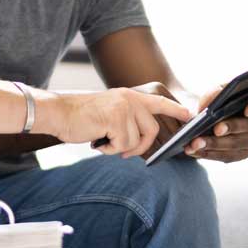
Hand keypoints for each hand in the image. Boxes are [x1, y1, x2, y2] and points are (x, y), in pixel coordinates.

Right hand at [50, 87, 193, 157]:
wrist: (58, 113)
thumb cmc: (80, 117)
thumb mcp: (109, 112)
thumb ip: (127, 119)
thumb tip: (142, 139)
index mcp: (129, 96)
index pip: (159, 102)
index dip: (176, 110)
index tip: (190, 115)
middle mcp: (130, 99)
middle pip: (151, 131)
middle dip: (140, 146)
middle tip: (124, 151)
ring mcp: (124, 108)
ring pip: (135, 141)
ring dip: (119, 148)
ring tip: (102, 140)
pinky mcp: (115, 120)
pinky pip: (122, 146)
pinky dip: (109, 150)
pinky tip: (97, 141)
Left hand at [184, 84, 247, 162]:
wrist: (213, 114)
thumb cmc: (220, 99)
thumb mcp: (218, 91)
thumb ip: (215, 93)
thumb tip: (206, 106)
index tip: (247, 110)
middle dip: (231, 127)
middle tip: (216, 129)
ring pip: (235, 145)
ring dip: (214, 144)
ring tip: (196, 143)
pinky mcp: (241, 153)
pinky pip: (226, 156)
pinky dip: (208, 153)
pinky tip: (193, 150)